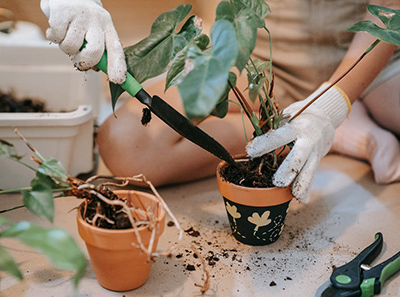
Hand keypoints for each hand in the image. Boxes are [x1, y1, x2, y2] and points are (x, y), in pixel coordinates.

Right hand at [40, 0, 126, 83]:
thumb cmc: (82, 19)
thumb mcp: (95, 31)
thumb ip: (97, 50)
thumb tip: (96, 69)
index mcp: (108, 28)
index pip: (116, 49)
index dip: (117, 66)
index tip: (117, 80)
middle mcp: (97, 21)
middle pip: (94, 52)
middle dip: (84, 62)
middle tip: (78, 61)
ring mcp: (80, 15)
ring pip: (70, 47)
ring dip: (65, 48)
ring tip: (67, 36)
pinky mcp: (62, 12)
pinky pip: (55, 37)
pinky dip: (53, 37)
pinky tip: (57, 28)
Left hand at [246, 83, 350, 202]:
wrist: (325, 117)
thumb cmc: (297, 116)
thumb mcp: (286, 116)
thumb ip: (272, 129)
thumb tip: (252, 143)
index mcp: (296, 127)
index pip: (279, 136)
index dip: (264, 144)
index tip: (250, 151)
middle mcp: (308, 140)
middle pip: (299, 157)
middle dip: (289, 170)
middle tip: (277, 182)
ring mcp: (315, 152)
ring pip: (309, 170)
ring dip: (301, 184)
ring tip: (294, 195)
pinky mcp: (317, 161)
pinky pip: (312, 176)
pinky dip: (307, 188)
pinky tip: (302, 200)